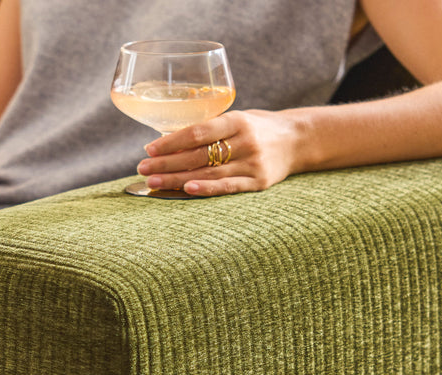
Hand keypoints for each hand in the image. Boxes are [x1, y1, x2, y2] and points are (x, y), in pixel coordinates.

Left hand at [136, 110, 299, 196]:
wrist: (298, 139)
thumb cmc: (258, 128)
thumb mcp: (237, 119)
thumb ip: (210, 129)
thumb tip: (169, 143)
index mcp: (237, 120)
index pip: (197, 132)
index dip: (171, 142)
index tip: (148, 149)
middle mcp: (245, 141)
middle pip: (198, 155)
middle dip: (167, 163)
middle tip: (143, 169)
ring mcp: (253, 163)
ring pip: (209, 173)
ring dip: (178, 179)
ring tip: (154, 182)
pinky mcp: (259, 182)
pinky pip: (228, 187)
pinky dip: (207, 189)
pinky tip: (187, 190)